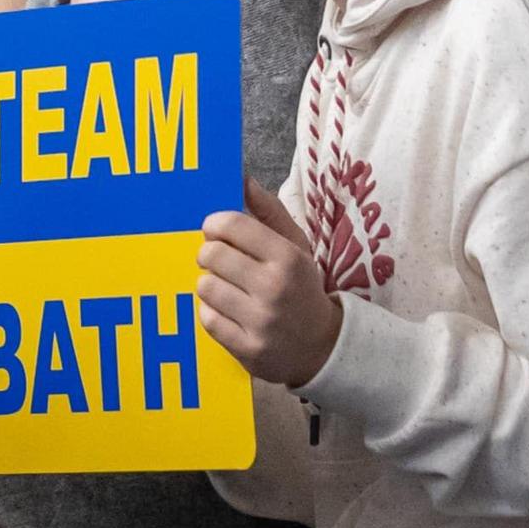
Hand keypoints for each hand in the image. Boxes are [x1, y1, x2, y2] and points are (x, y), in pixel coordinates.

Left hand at [197, 183, 343, 387]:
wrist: (325, 347)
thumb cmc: (302, 288)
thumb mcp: (296, 247)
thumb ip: (269, 213)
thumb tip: (242, 178)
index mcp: (288, 258)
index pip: (231, 225)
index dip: (215, 225)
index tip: (216, 232)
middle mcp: (275, 288)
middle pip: (210, 254)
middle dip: (210, 256)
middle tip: (223, 264)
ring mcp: (261, 321)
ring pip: (204, 286)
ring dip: (211, 286)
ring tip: (231, 290)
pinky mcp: (248, 349)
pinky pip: (206, 319)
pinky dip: (213, 314)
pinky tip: (232, 314)